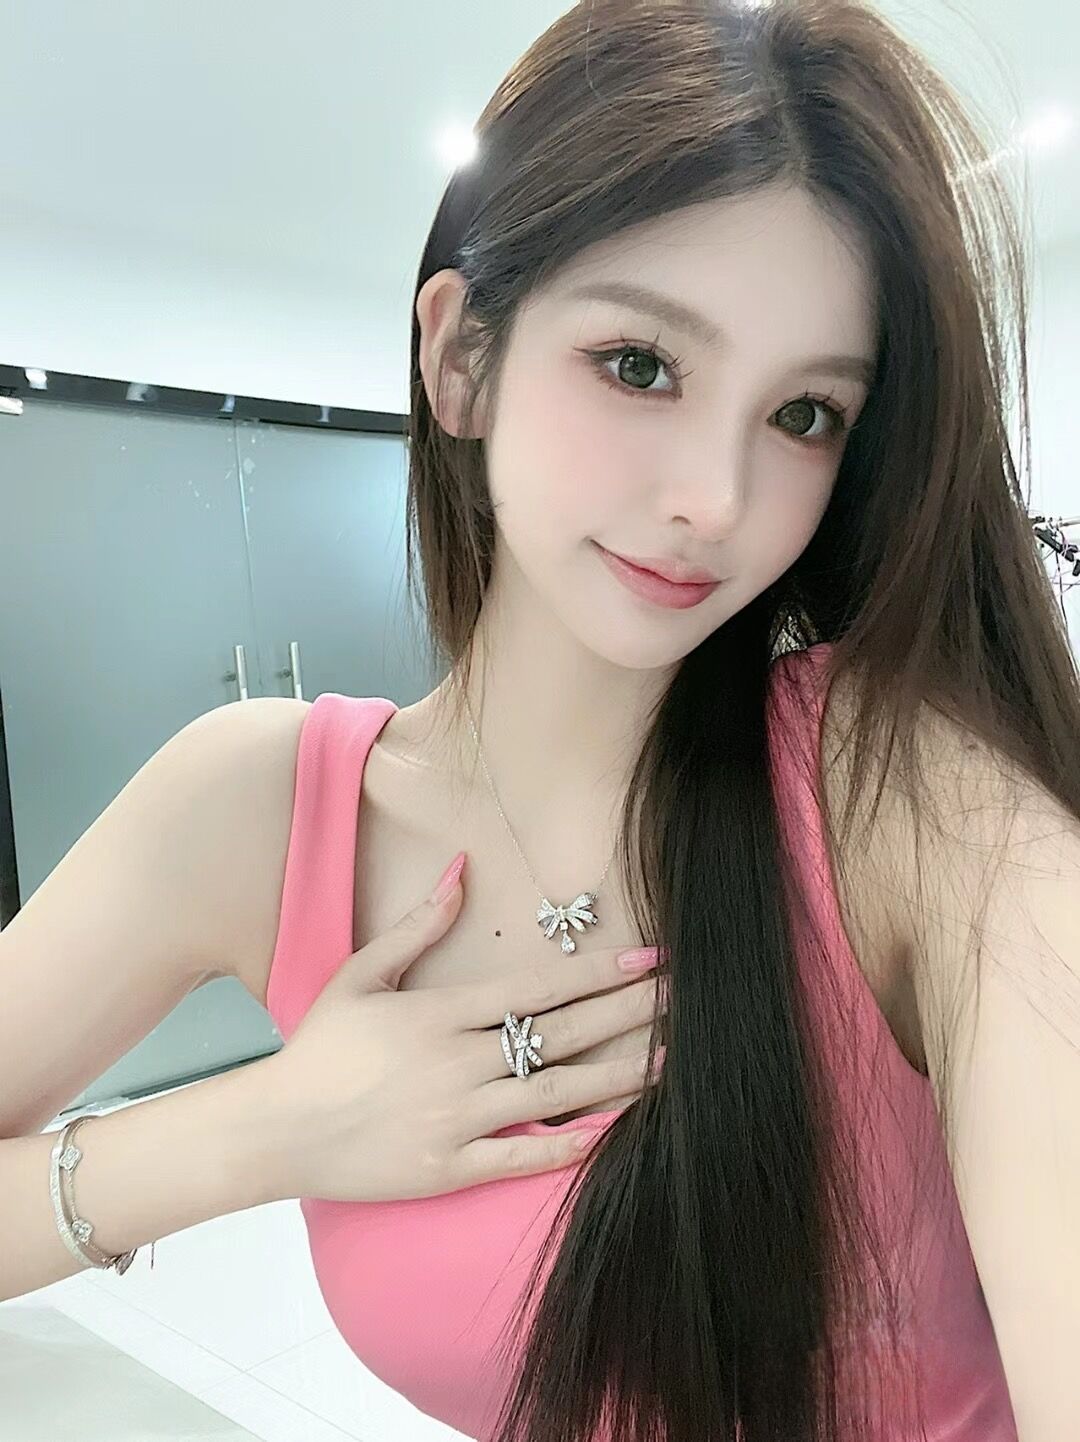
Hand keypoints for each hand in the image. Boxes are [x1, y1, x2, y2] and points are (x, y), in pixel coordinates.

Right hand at [254, 857, 664, 1202]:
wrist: (276, 1129)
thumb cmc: (319, 1048)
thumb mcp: (362, 974)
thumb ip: (417, 923)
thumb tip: (461, 867)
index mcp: (440, 1012)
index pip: (537, 988)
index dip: (598, 974)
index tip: (646, 960)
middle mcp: (457, 1062)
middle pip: (560, 1034)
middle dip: (626, 1014)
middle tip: (680, 999)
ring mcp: (457, 1118)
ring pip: (556, 1094)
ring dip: (619, 1076)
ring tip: (669, 1060)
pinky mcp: (450, 1168)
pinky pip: (524, 1155)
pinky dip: (572, 1145)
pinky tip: (616, 1132)